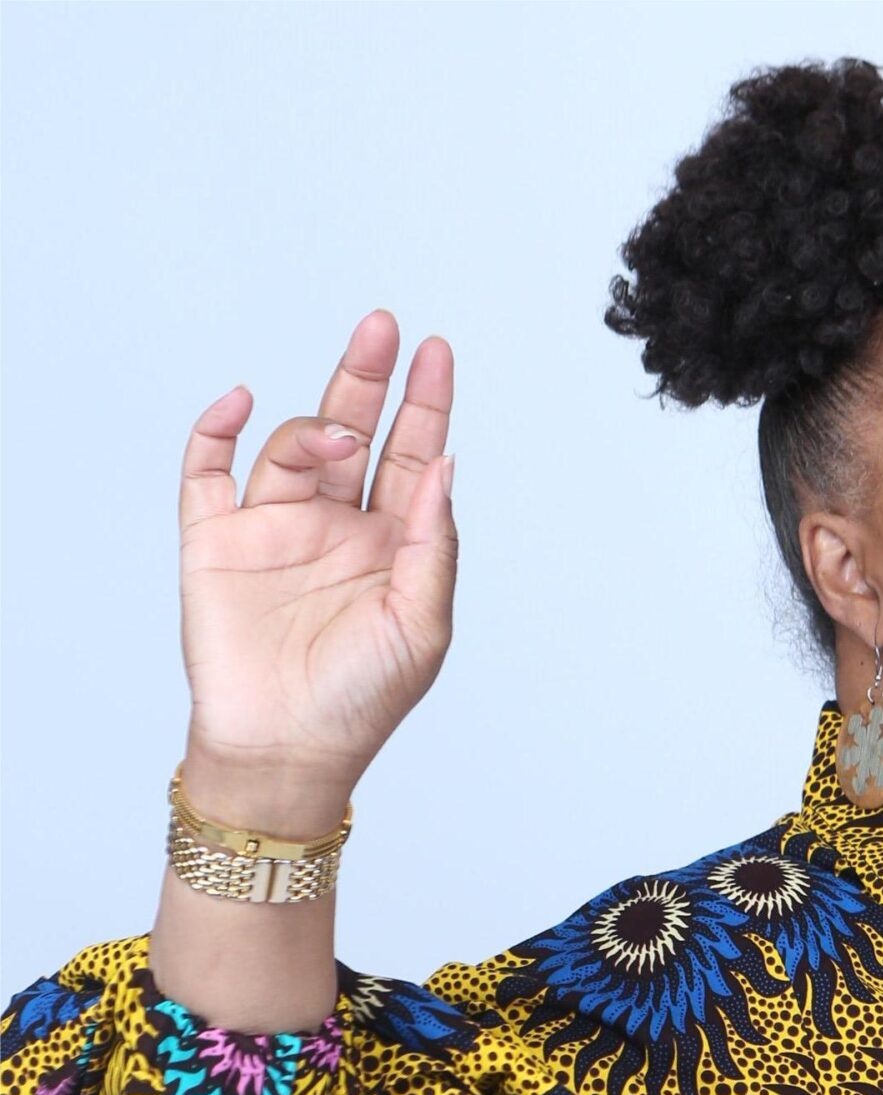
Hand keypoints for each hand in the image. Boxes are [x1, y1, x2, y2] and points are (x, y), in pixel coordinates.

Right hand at [178, 310, 455, 820]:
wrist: (285, 750)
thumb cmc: (362, 701)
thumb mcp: (421, 626)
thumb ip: (435, 544)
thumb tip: (445, 463)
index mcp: (392, 545)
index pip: (412, 457)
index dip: (424, 404)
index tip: (435, 353)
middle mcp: (335, 527)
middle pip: (354, 431)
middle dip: (368, 377)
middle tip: (384, 327)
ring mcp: (275, 528)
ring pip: (292, 446)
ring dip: (313, 429)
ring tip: (331, 436)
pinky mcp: (217, 540)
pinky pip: (208, 469)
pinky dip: (216, 428)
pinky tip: (240, 401)